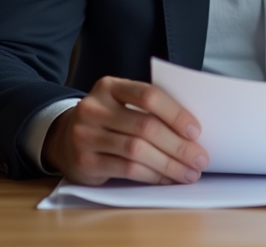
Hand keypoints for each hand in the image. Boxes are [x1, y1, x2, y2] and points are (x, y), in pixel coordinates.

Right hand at [41, 76, 208, 185]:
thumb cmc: (107, 120)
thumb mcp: (121, 103)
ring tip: (190, 173)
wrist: (64, 138)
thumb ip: (149, 108)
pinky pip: (126, 169)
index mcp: (108, 86)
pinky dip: (153, 176)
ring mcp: (86, 135)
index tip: (197, 130)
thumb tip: (193, 132)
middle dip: (179, 145)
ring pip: (137, 151)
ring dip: (170, 164)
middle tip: (201, 158)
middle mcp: (94, 108)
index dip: (175, 113)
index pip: (148, 95)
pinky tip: (168, 179)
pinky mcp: (85, 162)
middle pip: (145, 126)